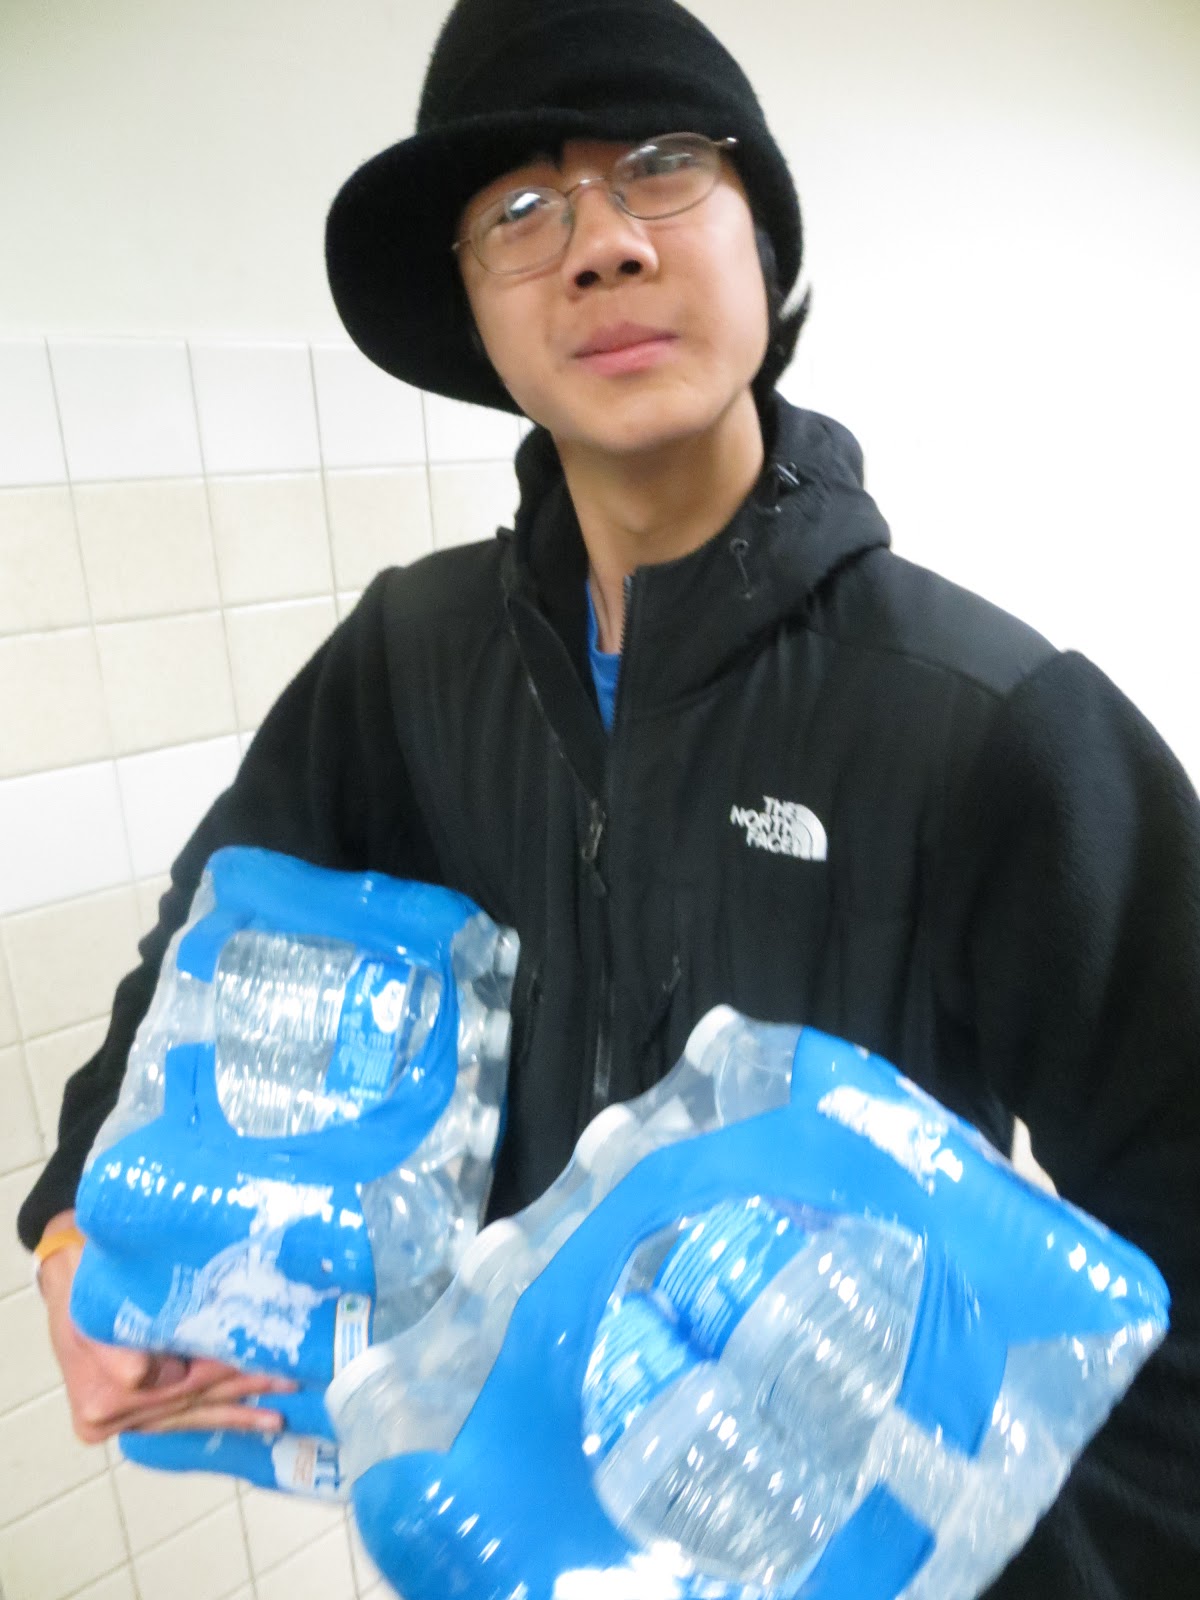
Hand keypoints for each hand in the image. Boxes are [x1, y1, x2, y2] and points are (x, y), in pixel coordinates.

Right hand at [37, 1211, 294, 1443]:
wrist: (67, 1281)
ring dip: (236, 1414)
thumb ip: (125, 1332)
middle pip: (186, 1400)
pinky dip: (216, 1417)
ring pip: (188, 1417)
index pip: (172, 1383)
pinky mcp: (132, 1420)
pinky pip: (179, 1421)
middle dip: (238, 1389)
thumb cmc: (91, 1279)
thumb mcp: (103, 1293)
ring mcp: (118, 1421)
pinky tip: (251, 1420)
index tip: (256, 1357)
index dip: (216, 1369)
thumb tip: (142, 1374)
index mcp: (100, 1384)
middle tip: (285, 1381)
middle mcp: (106, 1413)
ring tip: (277, 1416)